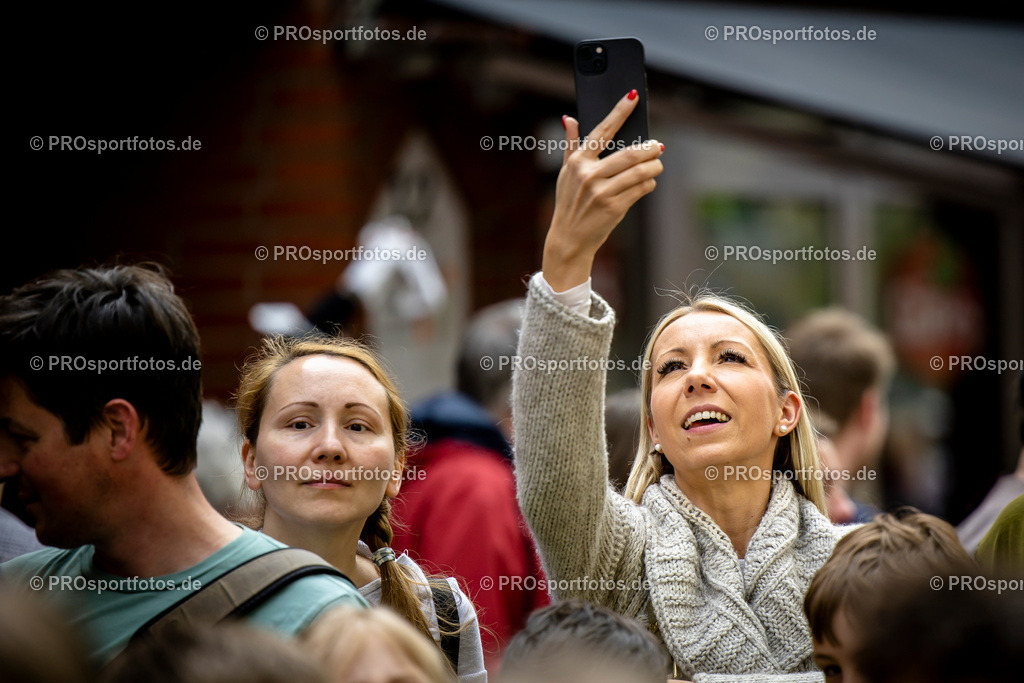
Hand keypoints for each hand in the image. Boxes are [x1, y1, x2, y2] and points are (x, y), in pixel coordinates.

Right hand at [542, 90, 663, 290]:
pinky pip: (640, 189)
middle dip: (650, 149)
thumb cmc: (569, 203)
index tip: (632, 96)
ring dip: (654, 167)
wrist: (569, 238)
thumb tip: (570, 119)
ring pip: (640, 172)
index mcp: (578, 161)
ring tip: (657, 165)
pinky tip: (648, 183)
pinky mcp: (614, 207)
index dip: (619, 111)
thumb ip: (571, 145)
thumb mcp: (566, 173)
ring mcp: (602, 192)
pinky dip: (649, 184)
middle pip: (630, 153)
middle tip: (658, 147)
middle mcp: (589, 174)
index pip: (603, 130)